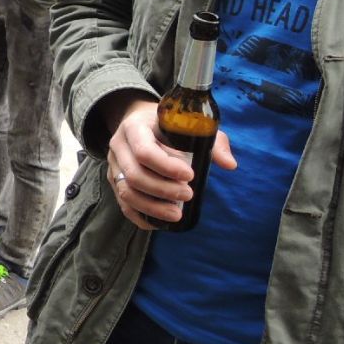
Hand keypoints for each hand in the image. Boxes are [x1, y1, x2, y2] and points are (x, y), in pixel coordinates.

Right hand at [103, 96, 234, 229]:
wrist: (141, 121)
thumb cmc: (169, 124)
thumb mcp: (191, 124)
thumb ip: (212, 142)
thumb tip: (230, 165)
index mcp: (134, 127)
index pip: (144, 150)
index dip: (167, 167)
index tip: (190, 175)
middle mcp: (118, 146)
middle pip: (134, 175)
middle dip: (163, 190)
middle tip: (188, 194)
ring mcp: (114, 165)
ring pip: (126, 192)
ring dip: (152, 207)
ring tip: (176, 214)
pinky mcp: (114, 181)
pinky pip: (123, 204)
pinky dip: (141, 216)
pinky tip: (160, 221)